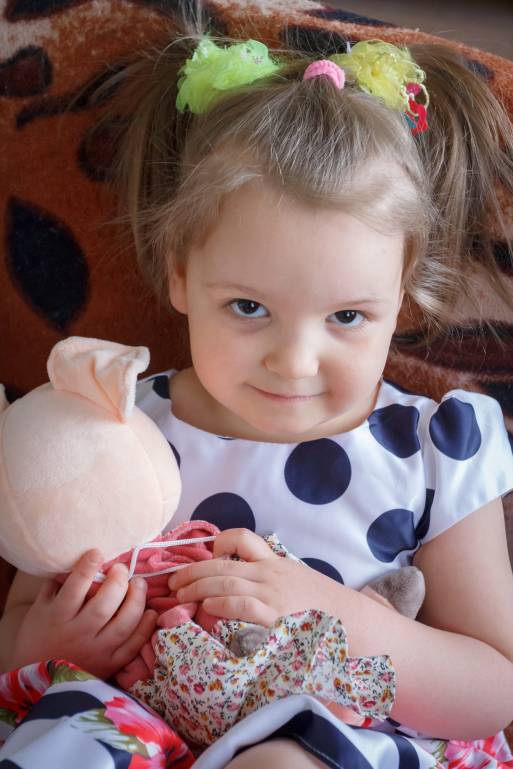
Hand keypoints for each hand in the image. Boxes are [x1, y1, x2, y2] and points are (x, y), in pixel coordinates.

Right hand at [12, 550, 156, 678]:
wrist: (37, 681)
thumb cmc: (38, 638)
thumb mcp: (39, 609)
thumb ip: (55, 584)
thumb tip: (72, 557)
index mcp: (57, 618)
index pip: (74, 589)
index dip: (87, 568)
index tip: (97, 552)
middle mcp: (77, 635)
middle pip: (103, 606)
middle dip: (117, 582)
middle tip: (121, 568)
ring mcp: (96, 652)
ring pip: (123, 625)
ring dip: (136, 601)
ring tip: (138, 583)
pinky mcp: (110, 665)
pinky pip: (132, 646)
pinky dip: (145, 628)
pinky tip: (151, 611)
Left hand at [168, 528, 345, 625]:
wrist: (356, 625)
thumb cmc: (327, 609)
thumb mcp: (300, 583)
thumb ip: (276, 579)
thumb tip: (246, 582)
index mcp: (276, 563)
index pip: (243, 538)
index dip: (219, 544)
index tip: (206, 555)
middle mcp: (272, 574)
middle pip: (222, 563)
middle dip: (193, 570)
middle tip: (173, 582)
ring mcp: (273, 595)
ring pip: (225, 583)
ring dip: (197, 588)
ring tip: (179, 596)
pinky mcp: (275, 618)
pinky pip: (240, 605)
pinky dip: (218, 604)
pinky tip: (205, 609)